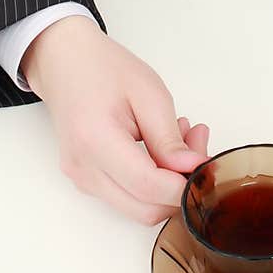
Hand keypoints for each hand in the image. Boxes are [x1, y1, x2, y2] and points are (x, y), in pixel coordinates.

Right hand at [21, 16, 210, 223]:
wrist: (65, 62)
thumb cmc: (103, 68)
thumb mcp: (149, 93)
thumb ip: (169, 138)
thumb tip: (192, 169)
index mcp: (96, 141)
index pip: (148, 186)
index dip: (184, 185)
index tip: (208, 167)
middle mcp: (83, 168)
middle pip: (145, 209)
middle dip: (180, 187)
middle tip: (197, 146)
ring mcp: (82, 178)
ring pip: (138, 209)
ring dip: (167, 185)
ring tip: (179, 140)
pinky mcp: (86, 181)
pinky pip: (126, 197)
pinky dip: (151, 183)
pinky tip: (159, 149)